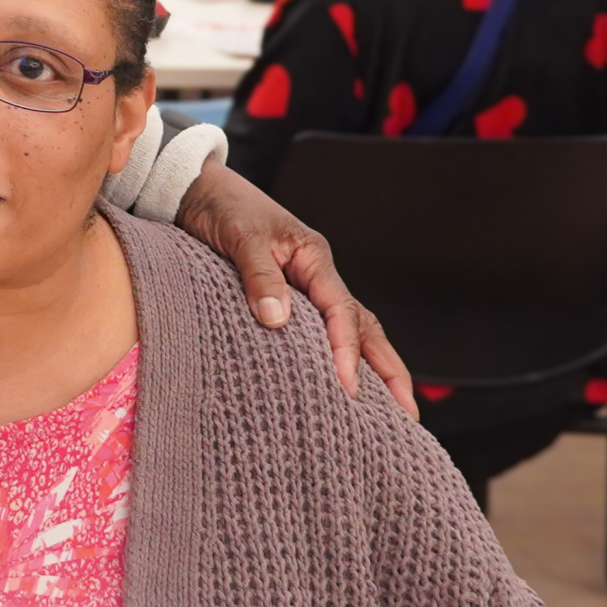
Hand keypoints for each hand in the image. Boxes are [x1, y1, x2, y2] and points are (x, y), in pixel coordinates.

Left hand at [176, 161, 417, 415]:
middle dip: (388, 370)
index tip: (347, 387)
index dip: (346, 351)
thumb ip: (259, 275)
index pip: (341, 312)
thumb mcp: (240, 237)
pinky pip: (321, 332)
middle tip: (407, 415)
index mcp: (314, 258)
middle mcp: (318, 275)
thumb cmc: (222, 209)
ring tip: (390, 412)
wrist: (199, 191)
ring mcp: (306, 287)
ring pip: (350, 331)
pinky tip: (340, 385)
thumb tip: (278, 320)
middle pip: (364, 327)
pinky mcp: (287, 297)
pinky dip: (338, 358)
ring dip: (371, 368)